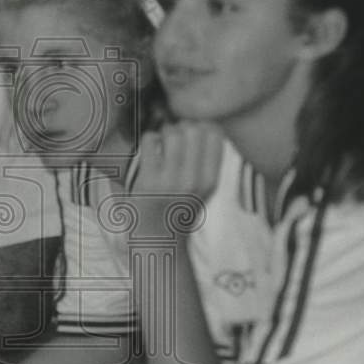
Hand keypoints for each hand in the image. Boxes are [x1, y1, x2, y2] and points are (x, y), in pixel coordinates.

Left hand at [131, 122, 222, 238]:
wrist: (158, 240)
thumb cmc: (179, 209)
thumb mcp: (203, 189)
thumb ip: (206, 161)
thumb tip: (201, 122)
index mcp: (210, 180)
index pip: (215, 134)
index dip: (202, 126)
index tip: (192, 136)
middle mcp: (194, 180)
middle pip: (194, 129)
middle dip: (182, 127)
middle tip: (174, 138)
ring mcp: (170, 181)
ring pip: (172, 132)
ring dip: (165, 132)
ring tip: (162, 144)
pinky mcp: (148, 182)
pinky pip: (150, 141)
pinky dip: (149, 140)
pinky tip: (149, 153)